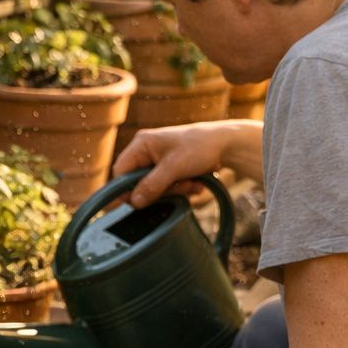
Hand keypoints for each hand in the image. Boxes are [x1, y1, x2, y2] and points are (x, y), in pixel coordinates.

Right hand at [112, 120, 258, 207]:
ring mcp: (157, 160)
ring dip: (174, 190)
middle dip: (160, 190)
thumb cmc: (199, 148)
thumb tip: (133, 203)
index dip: (125, 190)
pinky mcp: (169, 169)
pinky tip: (195, 182)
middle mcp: (146, 151)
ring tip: (191, 183)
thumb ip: (152, 186)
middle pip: (138, 183)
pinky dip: (181, 188)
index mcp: (141, 144)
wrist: (226, 143)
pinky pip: (167, 187)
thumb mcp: (174, 168)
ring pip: (154, 187)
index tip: (134, 204)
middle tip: (179, 187)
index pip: (121, 172)